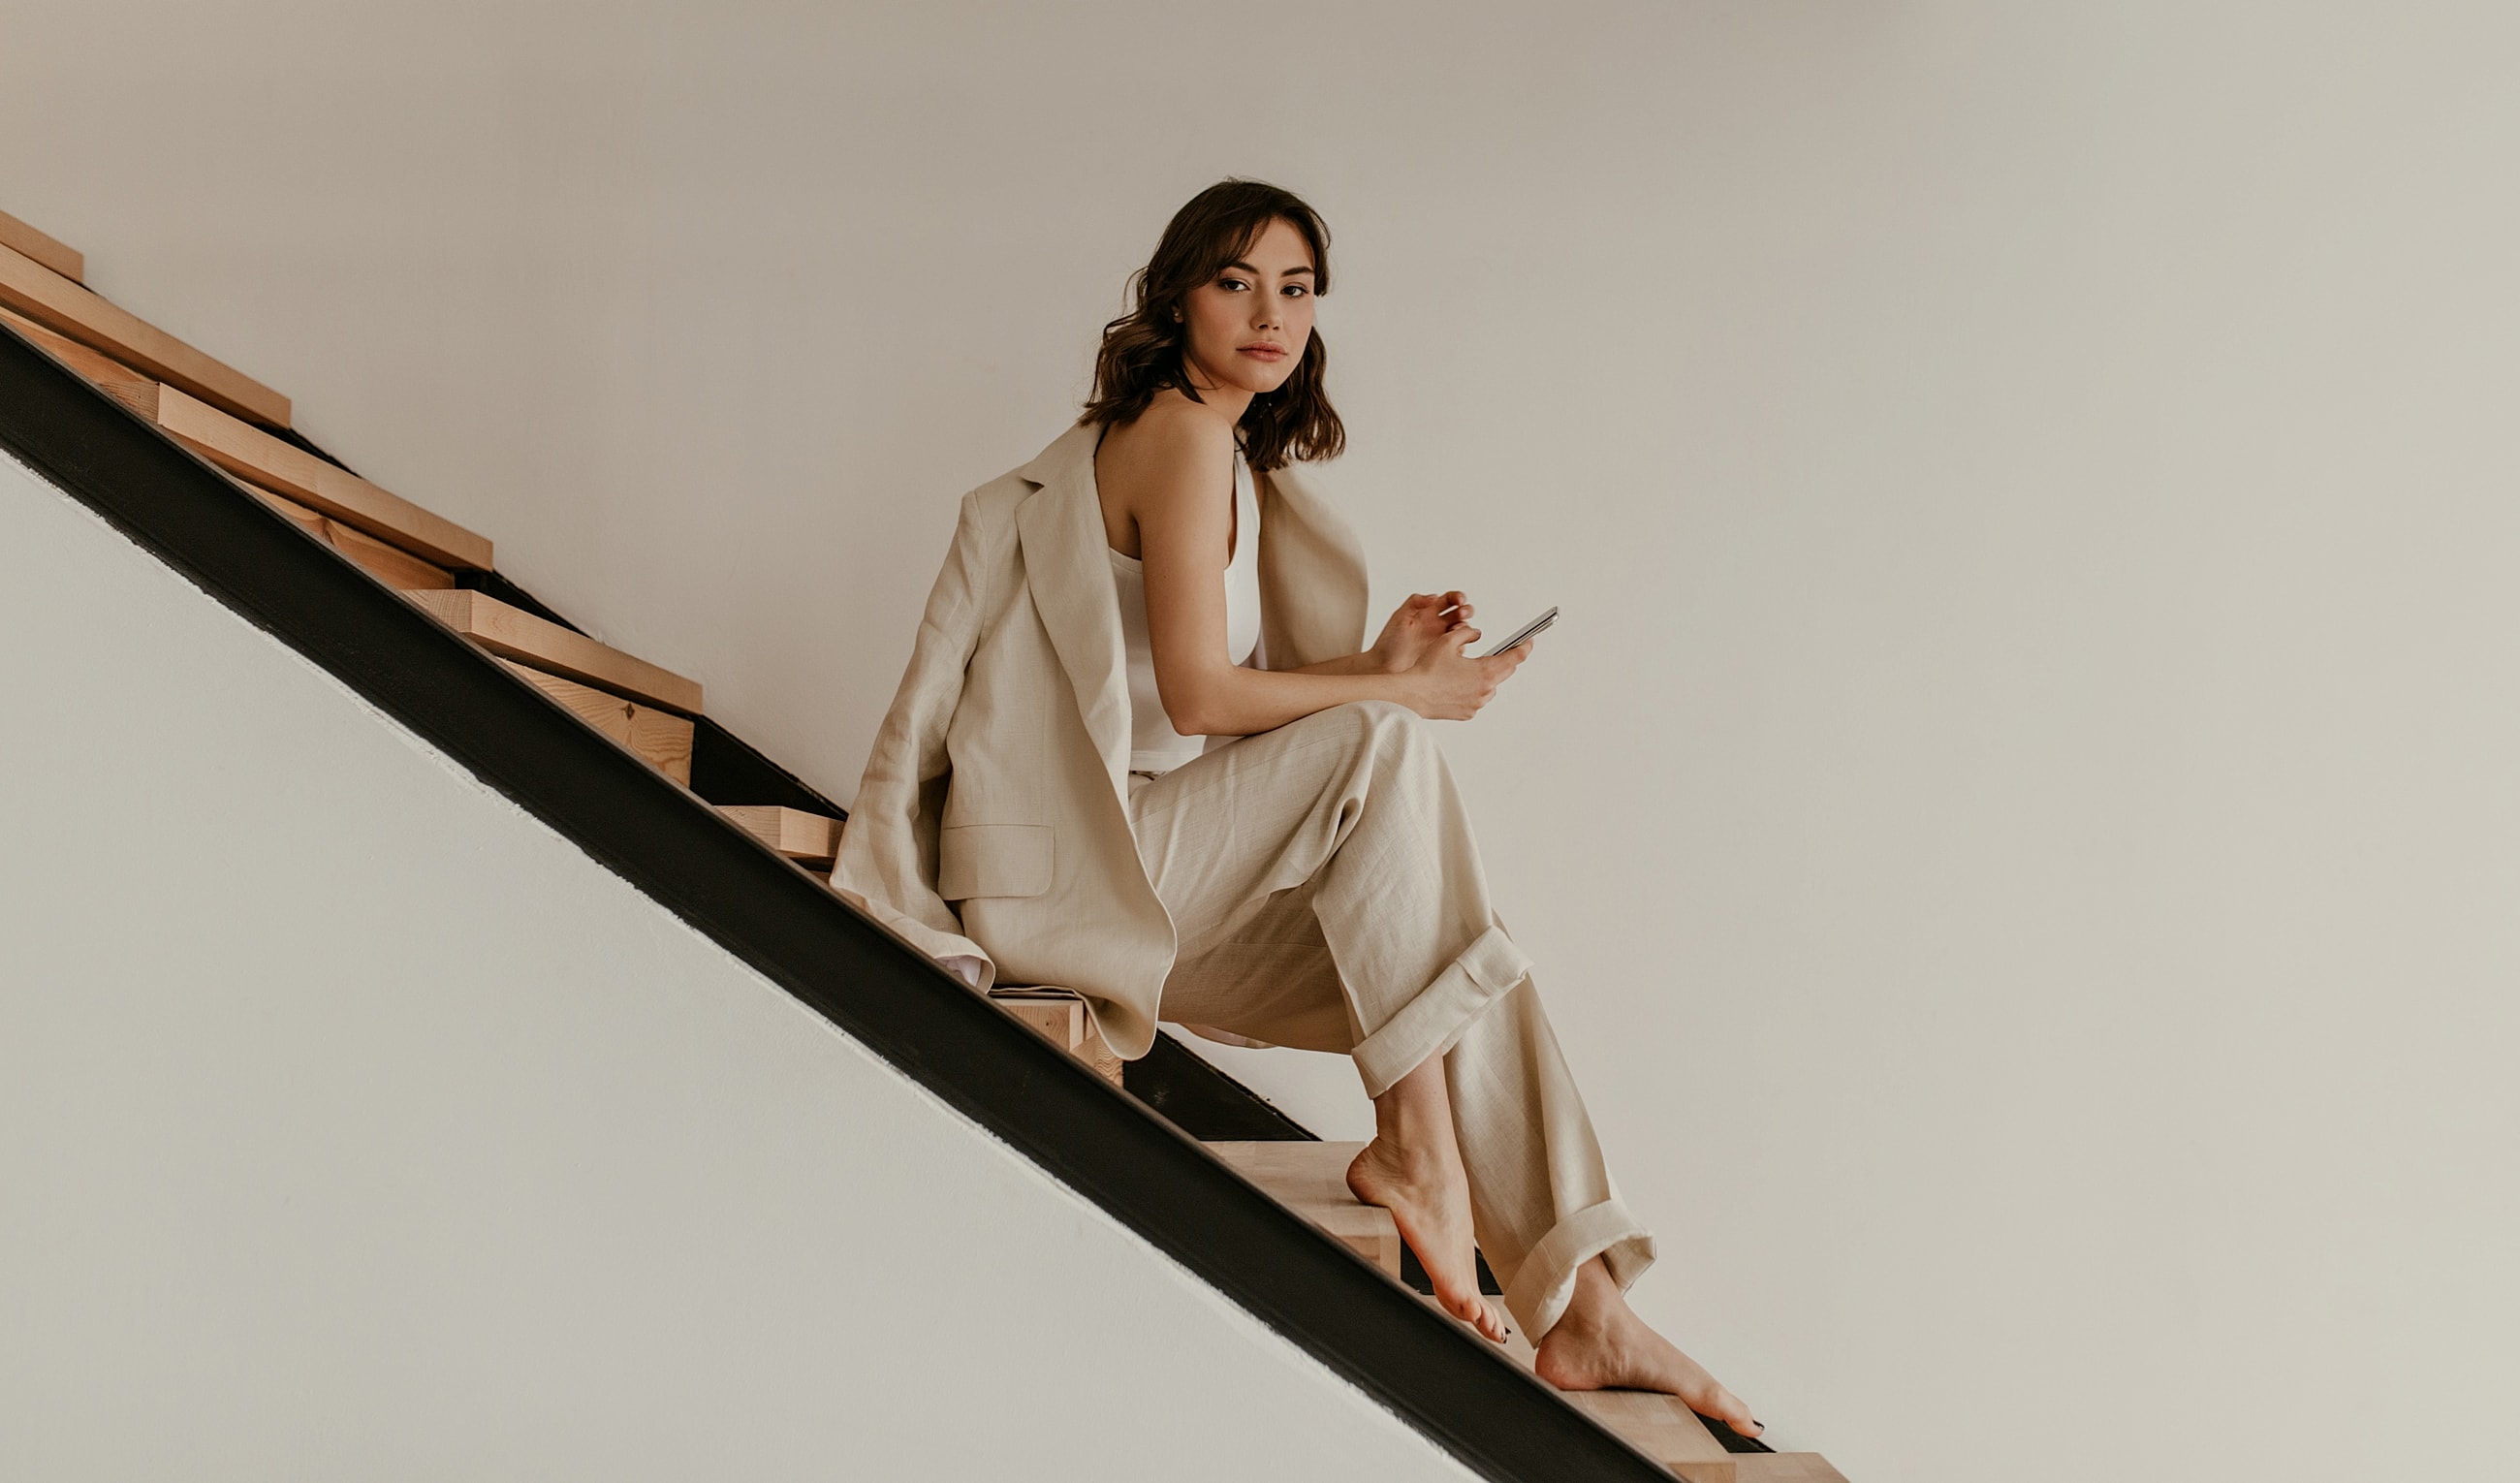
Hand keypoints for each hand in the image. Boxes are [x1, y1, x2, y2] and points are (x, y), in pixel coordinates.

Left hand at [1369, 590, 1473, 673]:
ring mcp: (1441, 640)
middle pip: (1460, 613)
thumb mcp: (1399, 616)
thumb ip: (1415, 602)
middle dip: (1466, 610)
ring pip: (1463, 630)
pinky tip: (1456, 646)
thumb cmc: (1388, 643)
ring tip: (1457, 630)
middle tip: (1462, 613)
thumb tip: (1434, 596)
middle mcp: (1437, 625)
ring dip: (1466, 628)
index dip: (1457, 597)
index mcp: (1428, 612)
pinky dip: (1463, 645)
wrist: (1384, 666)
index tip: (1458, 600)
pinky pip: (1460, 649)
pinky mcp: (1444, 655)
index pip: (1448, 600)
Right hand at [1401, 619, 1531, 720]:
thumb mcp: (1447, 641)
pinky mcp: (1468, 713)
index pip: (1514, 657)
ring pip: (1490, 687)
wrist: (1412, 696)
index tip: (1529, 642)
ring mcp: (1477, 703)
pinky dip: (1473, 690)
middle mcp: (1485, 689)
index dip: (1524, 648)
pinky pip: (1477, 699)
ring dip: (1486, 677)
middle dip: (1503, 661)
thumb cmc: (1427, 670)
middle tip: (1499, 652)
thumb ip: (1467, 633)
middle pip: (1505, 672)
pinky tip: (1458, 684)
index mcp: (1485, 671)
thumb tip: (1476, 634)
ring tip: (1468, 670)